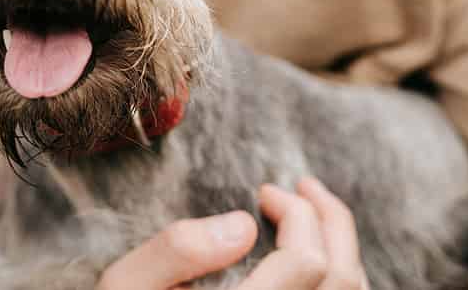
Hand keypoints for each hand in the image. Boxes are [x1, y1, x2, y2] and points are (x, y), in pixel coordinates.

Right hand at [96, 178, 368, 289]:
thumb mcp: (124, 288)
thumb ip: (176, 251)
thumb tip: (243, 224)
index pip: (307, 261)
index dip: (296, 214)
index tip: (263, 193)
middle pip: (343, 280)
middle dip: (331, 222)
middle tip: (305, 188)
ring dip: (342, 251)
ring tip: (316, 219)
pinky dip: (338, 282)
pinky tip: (313, 264)